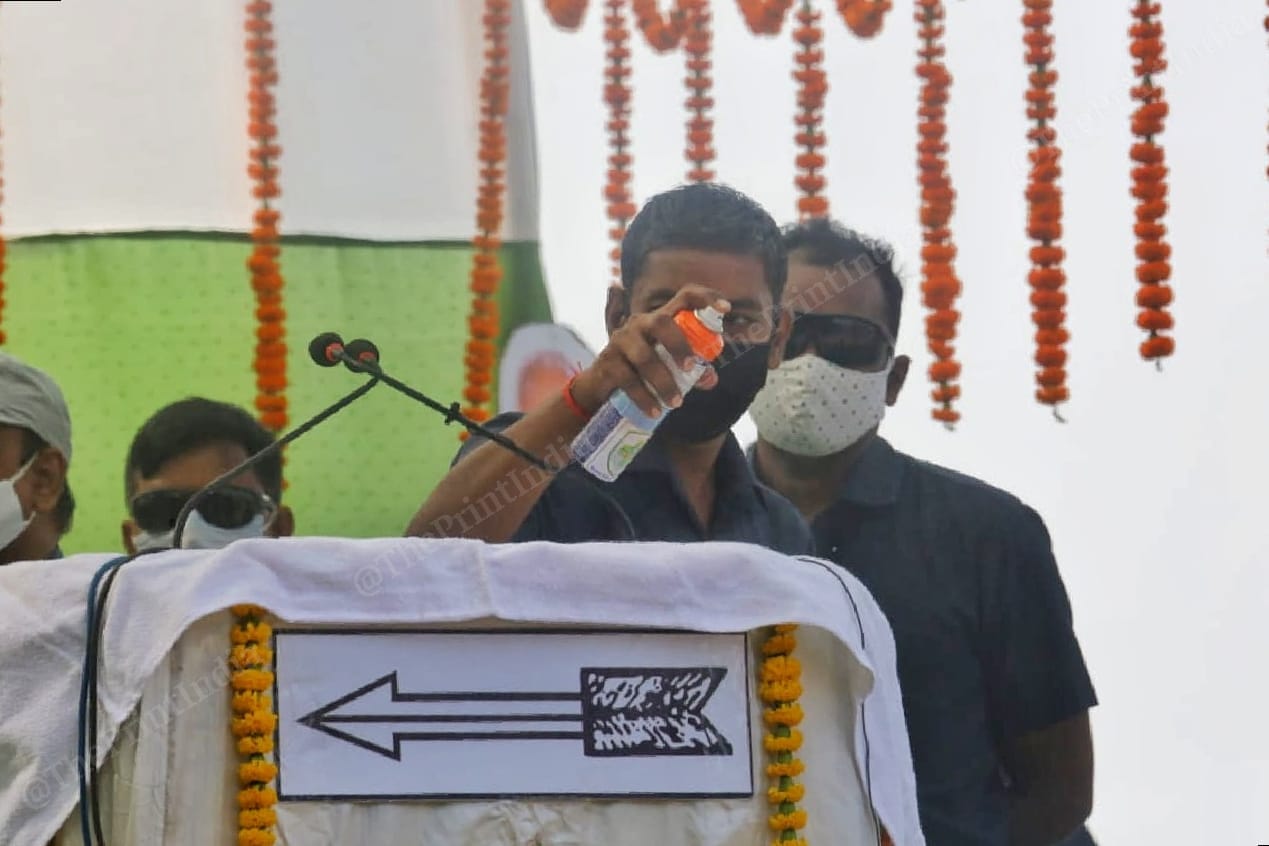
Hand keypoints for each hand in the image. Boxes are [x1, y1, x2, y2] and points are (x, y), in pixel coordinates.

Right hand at [571, 285, 729, 417]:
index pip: (684, 297)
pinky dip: (644, 398)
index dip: (705, 298)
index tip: (725, 308)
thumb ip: (690, 371)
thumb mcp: (667, 367)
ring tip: (676, 403)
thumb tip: (710, 378)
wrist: (600, 387)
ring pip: (644, 356)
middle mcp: (640, 324)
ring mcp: (621, 341)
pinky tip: (655, 412)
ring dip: (663, 381)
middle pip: (661, 322)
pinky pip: (628, 379)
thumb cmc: (640, 371)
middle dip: (679, 345)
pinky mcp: (607, 362)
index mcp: (661, 320)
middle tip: (691, 368)